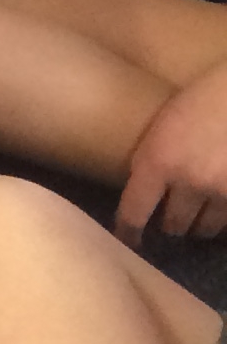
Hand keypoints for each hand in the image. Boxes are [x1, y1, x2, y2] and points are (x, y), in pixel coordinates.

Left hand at [120, 64, 226, 243]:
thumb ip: (150, 162)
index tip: (127, 241)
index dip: (128, 231)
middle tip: (169, 221)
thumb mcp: (159, 130)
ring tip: (195, 217)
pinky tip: (217, 208)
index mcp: (157, 162)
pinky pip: (226, 220)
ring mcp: (221, 191)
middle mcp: (188, 183)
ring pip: (204, 228)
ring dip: (197, 225)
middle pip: (173, 224)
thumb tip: (146, 194)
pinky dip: (221, 218)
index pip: (134, 211)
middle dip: (169, 224)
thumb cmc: (197, 102)